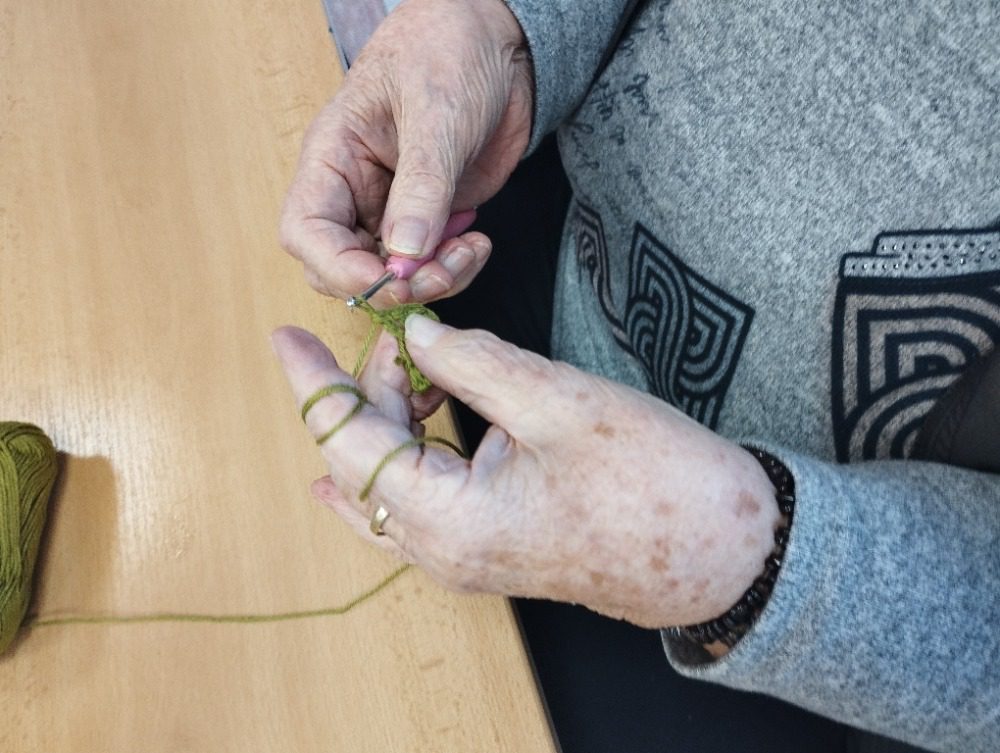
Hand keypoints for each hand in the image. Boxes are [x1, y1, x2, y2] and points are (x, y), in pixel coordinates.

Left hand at [271, 318, 780, 628]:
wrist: (721, 549)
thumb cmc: (654, 483)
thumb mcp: (555, 401)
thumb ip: (472, 362)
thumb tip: (419, 333)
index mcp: (449, 520)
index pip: (348, 443)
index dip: (315, 385)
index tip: (286, 339)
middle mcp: (443, 552)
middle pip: (366, 461)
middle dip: (376, 389)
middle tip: (412, 330)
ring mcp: (464, 559)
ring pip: (393, 479)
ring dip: (398, 417)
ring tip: (428, 363)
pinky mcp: (488, 549)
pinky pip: (423, 498)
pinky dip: (419, 446)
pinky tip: (419, 414)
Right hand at [279, 0, 533, 304]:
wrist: (497, 42)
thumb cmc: (448, 52)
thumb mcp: (436, 114)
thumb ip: (422, 186)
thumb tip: (404, 254)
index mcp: (332, 158)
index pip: (306, 232)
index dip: (339, 268)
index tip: (390, 280)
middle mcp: (354, 192)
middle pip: (344, 267)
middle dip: (391, 285)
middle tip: (440, 273)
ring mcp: (392, 211)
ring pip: (391, 277)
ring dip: (431, 282)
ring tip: (470, 252)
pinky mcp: (429, 221)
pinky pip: (429, 267)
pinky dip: (453, 270)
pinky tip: (476, 245)